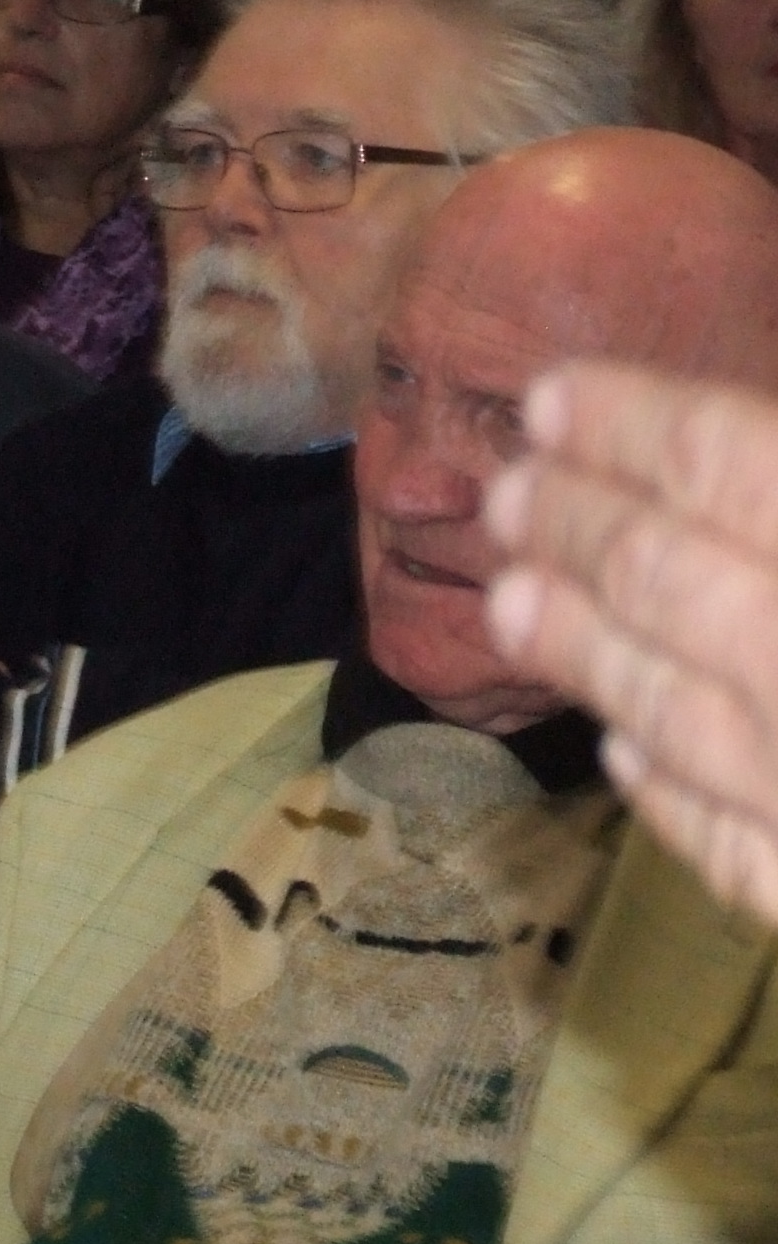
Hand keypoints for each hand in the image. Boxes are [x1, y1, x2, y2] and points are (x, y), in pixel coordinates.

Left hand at [486, 362, 777, 926]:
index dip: (635, 425)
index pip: (734, 467)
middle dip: (581, 529)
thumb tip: (720, 454)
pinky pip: (733, 844)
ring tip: (509, 602)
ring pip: (678, 716)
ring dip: (583, 651)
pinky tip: (622, 749)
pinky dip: (667, 789)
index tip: (550, 398)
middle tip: (509, 493)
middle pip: (676, 583)